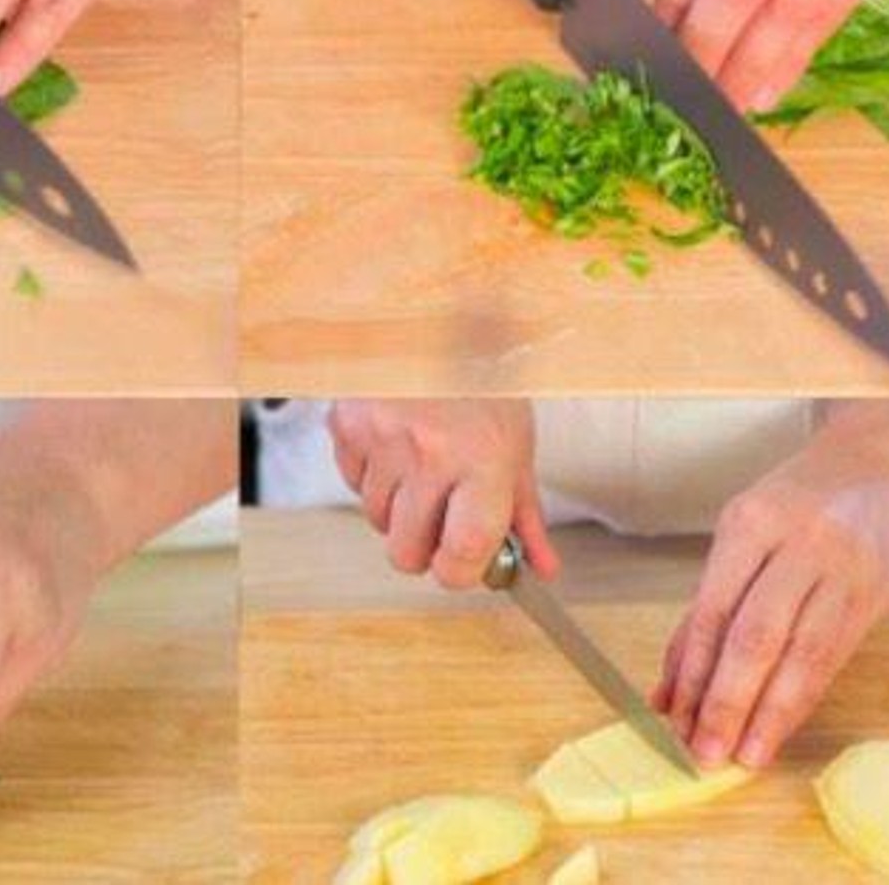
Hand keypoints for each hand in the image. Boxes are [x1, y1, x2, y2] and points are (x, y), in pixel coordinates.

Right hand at [328, 399, 556, 588]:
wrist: (438, 316)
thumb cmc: (485, 379)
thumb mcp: (517, 445)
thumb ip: (524, 514)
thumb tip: (541, 567)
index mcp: (483, 460)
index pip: (462, 552)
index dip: (460, 573)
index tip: (464, 565)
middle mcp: (430, 452)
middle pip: (405, 552)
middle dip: (422, 549)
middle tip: (441, 520)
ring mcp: (382, 439)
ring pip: (376, 519)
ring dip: (397, 509)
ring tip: (422, 468)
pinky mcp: (347, 425)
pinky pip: (352, 482)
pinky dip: (373, 477)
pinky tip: (396, 446)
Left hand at [653, 403, 888, 769]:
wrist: (872, 468)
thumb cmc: (789, 504)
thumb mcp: (738, 533)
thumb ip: (704, 608)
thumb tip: (667, 685)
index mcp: (751, 525)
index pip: (712, 610)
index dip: (691, 670)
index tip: (672, 717)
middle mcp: (800, 548)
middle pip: (755, 638)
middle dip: (724, 701)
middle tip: (701, 751)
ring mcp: (842, 574)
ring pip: (800, 657)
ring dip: (767, 714)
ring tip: (741, 755)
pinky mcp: (872, 600)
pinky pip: (830, 659)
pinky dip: (801, 699)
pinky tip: (778, 726)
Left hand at [654, 0, 888, 111]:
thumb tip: (668, 24)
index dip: (677, 3)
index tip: (657, 48)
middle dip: (710, 43)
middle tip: (685, 89)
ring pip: (795, 6)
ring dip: (752, 66)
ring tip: (723, 104)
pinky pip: (832, 16)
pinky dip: (794, 59)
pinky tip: (766, 90)